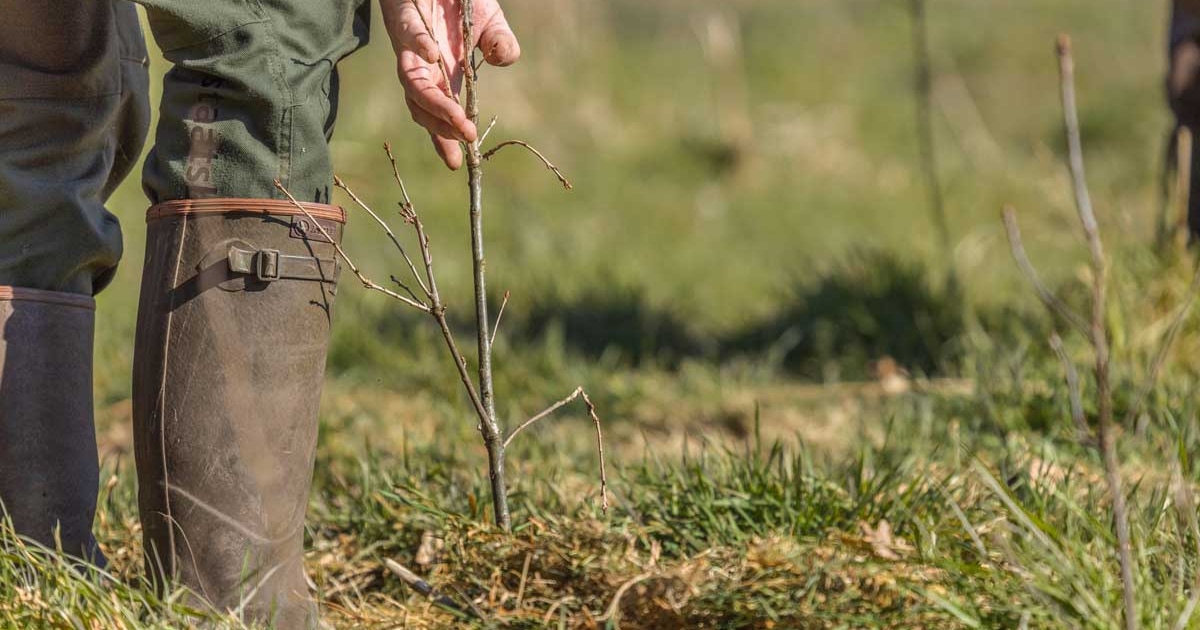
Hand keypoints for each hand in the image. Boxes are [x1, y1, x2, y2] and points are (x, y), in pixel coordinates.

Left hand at [380, 0, 520, 169]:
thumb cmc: (460, 1)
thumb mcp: (492, 24)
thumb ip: (502, 46)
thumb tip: (502, 60)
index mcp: (442, 73)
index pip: (436, 116)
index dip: (443, 141)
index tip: (456, 163)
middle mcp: (422, 65)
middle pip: (420, 107)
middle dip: (442, 126)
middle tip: (466, 136)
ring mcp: (409, 44)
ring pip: (412, 81)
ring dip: (433, 101)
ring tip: (455, 116)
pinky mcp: (403, 15)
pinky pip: (408, 33)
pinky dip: (418, 45)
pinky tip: (433, 55)